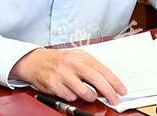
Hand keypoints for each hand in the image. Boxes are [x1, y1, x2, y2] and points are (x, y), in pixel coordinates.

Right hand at [9, 48, 125, 104]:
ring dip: (89, 97)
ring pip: (84, 92)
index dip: (114, 81)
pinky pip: (70, 97)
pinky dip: (73, 97)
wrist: (35, 61)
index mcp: (80, 56)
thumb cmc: (59, 61)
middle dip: (108, 92)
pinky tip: (69, 90)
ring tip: (87, 94)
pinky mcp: (53, 85)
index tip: (122, 91)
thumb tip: (108, 84)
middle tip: (114, 100)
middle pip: (96, 80)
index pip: (102, 69)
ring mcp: (62, 74)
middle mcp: (71, 63)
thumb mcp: (76, 58)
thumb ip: (91, 68)